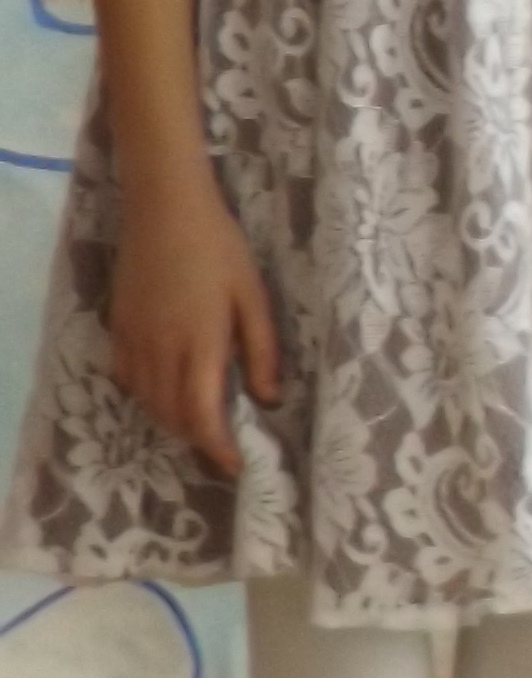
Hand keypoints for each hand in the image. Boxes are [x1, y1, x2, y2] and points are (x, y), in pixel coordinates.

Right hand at [111, 172, 275, 472]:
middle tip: (224, 448)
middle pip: (171, 415)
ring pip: (148, 402)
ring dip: (172, 422)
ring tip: (201, 427)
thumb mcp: (254, 297)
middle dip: (197, 439)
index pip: (201, 414)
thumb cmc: (220, 249)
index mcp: (199, 344)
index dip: (216, 447)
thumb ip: (261, 351)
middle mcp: (160, 350)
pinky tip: (167, 393)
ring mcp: (133, 340)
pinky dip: (148, 398)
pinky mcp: (118, 328)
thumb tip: (268, 399)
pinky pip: (129, 379)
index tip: (235, 466)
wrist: (164, 210)